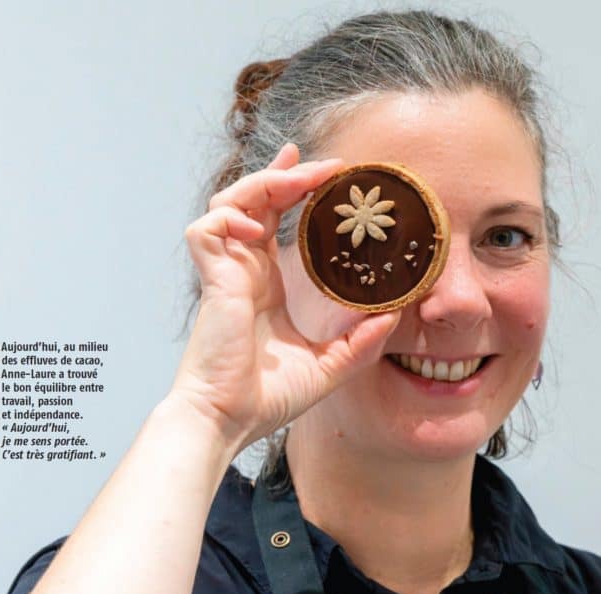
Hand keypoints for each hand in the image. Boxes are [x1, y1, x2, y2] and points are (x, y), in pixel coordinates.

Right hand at [171, 142, 401, 453]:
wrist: (229, 420)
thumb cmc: (265, 399)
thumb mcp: (326, 368)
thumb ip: (358, 344)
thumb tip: (393, 318)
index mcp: (265, 286)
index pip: (273, 220)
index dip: (290, 189)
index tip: (321, 171)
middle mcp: (243, 272)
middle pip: (254, 201)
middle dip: (285, 174)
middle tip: (327, 165)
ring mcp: (225, 275)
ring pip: (228, 204)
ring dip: (262, 182)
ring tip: (298, 179)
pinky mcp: (212, 282)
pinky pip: (206, 230)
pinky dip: (228, 217)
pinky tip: (255, 227)